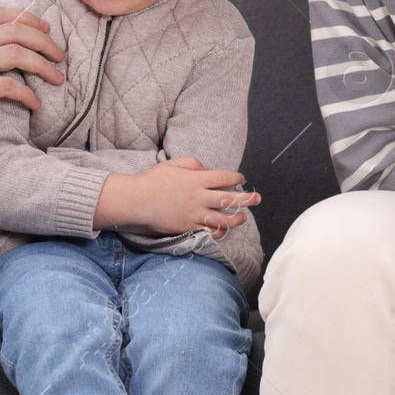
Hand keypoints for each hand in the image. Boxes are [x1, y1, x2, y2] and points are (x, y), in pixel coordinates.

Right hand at [0, 6, 66, 144]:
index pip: (0, 13)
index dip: (28, 18)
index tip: (45, 28)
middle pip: (16, 30)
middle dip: (44, 41)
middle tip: (58, 55)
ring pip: (17, 54)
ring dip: (43, 66)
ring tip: (56, 78)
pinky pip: (8, 86)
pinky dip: (27, 95)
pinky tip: (35, 103)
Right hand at [120, 156, 261, 239]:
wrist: (137, 200)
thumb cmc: (153, 180)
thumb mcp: (173, 163)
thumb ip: (193, 162)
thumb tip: (207, 168)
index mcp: (195, 179)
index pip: (223, 178)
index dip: (236, 178)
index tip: (241, 179)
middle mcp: (198, 197)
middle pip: (229, 199)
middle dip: (247, 199)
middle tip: (258, 198)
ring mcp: (193, 214)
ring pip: (223, 219)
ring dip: (237, 218)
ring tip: (244, 217)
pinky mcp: (187, 228)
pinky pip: (208, 232)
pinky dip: (219, 231)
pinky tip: (224, 228)